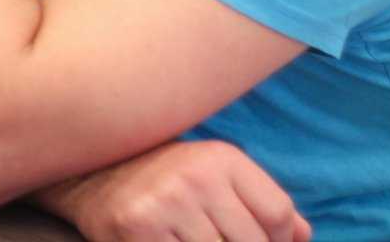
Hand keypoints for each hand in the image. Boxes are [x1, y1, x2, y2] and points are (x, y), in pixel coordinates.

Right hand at [41, 140, 310, 241]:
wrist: (87, 174)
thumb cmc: (161, 179)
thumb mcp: (212, 175)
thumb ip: (261, 202)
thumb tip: (302, 236)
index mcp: (220, 157)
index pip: (276, 215)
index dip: (275, 240)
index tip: (256, 241)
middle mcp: (195, 175)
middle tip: (211, 236)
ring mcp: (165, 204)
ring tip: (188, 237)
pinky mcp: (138, 229)